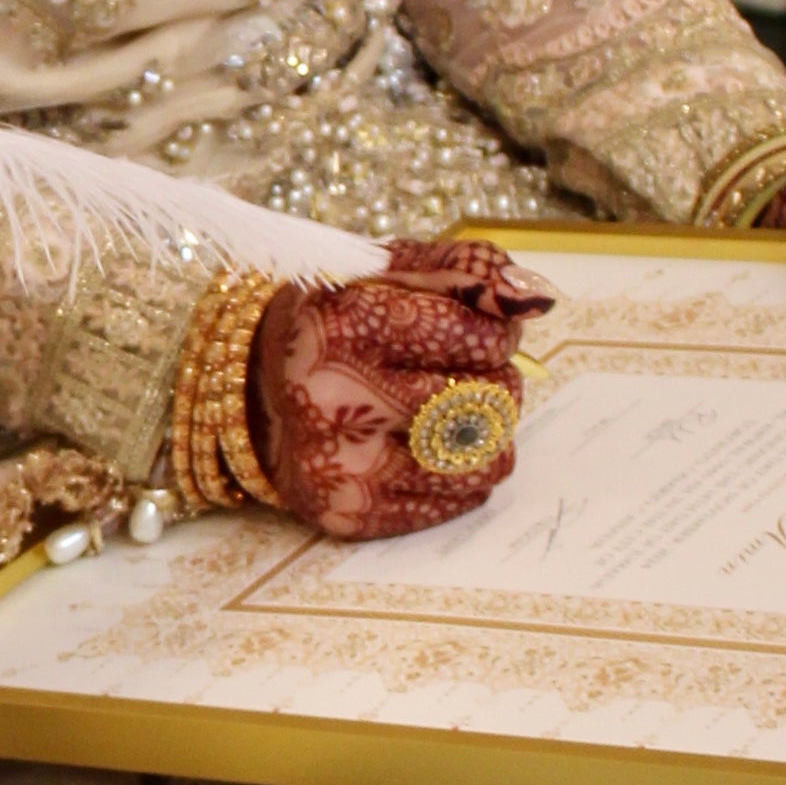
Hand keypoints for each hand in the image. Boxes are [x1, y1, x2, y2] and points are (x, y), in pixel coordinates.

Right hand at [252, 236, 551, 543]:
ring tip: (448, 412)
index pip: (480, 337)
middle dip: (492, 380)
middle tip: (456, 372)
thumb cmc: (333, 325)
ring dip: (485, 431)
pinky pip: (463, 499)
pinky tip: (424, 449)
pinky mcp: (354, 514)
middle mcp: (337, 398)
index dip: (494, 332)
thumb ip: (465, 269)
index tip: (470, 329)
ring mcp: (344, 465)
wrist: (250, 396)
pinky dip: (462, 472)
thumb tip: (534, 297)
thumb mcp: (384, 272)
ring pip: (486, 457)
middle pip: (490, 399)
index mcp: (343, 325)